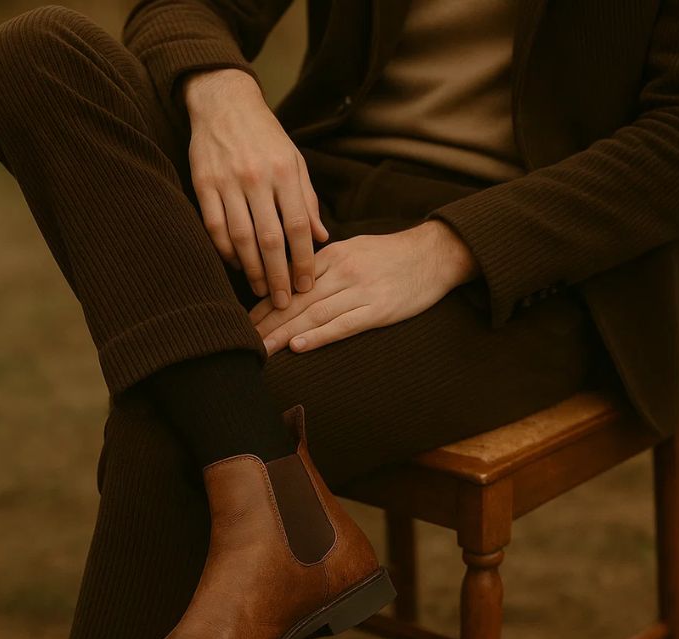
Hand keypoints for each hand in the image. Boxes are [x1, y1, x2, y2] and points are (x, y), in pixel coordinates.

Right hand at [183, 68, 328, 308]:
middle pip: (270, 239)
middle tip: (284, 301)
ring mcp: (227, 181)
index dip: (304, 260)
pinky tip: (237, 265)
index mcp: (284, 172)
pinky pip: (215, 227)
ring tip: (261, 290)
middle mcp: (256, 178)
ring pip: (241, 238)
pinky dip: (225, 251)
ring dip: (252, 270)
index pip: (298, 226)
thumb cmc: (265, 136)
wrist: (223, 102)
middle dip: (278, 275)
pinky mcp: (203, 184)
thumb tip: (322, 238)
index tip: (306, 285)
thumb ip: (307, 200)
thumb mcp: (294, 161)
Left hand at [251, 219, 479, 354]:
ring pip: (313, 314)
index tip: (244, 323)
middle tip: (242, 342)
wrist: (436, 254)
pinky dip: (319, 336)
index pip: (289, 283)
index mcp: (332, 256)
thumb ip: (325, 265)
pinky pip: (343, 325)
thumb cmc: (394, 256)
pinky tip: (298, 347)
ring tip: (262, 350)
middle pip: (295, 300)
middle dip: (266, 323)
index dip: (264, 305)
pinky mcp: (378, 310)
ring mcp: (360, 291)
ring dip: (284, 334)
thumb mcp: (355, 249)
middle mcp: (342, 271)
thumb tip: (297, 283)